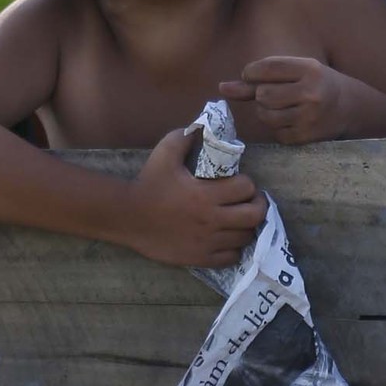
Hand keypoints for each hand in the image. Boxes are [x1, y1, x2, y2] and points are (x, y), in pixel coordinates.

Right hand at [125, 125, 266, 269]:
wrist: (128, 216)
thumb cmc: (148, 183)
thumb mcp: (165, 152)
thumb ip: (185, 137)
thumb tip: (202, 127)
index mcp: (206, 194)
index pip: (246, 188)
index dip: (248, 184)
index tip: (240, 183)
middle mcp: (211, 219)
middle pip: (254, 216)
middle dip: (257, 206)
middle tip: (251, 202)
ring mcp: (207, 241)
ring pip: (245, 237)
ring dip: (246, 227)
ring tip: (239, 220)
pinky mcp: (199, 257)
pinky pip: (230, 257)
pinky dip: (234, 248)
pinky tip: (227, 239)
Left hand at [218, 54, 356, 143]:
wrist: (350, 107)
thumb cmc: (316, 83)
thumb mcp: (296, 71)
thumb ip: (258, 79)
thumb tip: (222, 88)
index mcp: (309, 69)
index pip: (266, 68)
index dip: (251, 72)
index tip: (252, 76)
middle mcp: (311, 92)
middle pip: (262, 94)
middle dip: (261, 94)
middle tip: (273, 93)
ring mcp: (309, 117)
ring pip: (265, 115)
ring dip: (266, 111)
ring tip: (282, 106)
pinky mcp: (306, 136)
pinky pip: (275, 132)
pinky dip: (278, 126)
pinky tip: (292, 119)